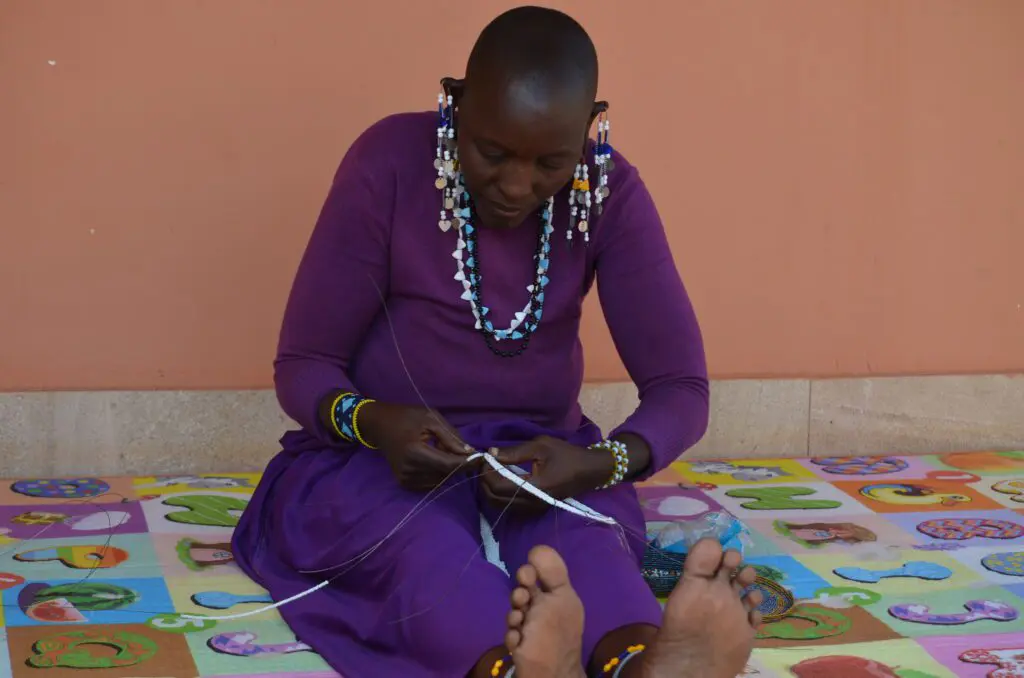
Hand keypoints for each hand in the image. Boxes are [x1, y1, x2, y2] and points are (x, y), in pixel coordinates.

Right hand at [357, 401, 473, 490]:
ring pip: (440, 480)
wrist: (379, 425)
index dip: (468, 463)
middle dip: (458, 464)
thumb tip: (470, 453)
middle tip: (461, 449)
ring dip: (448, 468)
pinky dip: (438, 472)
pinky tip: (433, 458)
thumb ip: (451, 437)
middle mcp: (409, 470)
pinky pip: (431, 482)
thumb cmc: (406, 417)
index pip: (449, 465)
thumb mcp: (431, 418)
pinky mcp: (404, 484)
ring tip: (441, 450)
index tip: (482, 458)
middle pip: (446, 474)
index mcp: (415, 452)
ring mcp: (405, 479)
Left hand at [479, 435, 614, 513]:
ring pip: (500, 505)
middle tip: (486, 464)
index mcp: (534, 486)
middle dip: (485, 482)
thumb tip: (491, 453)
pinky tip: (502, 481)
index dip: (487, 472)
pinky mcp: (536, 510)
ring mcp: (534, 509)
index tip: (485, 458)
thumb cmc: (567, 455)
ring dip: (490, 490)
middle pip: (495, 499)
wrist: (590, 471)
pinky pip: (510, 506)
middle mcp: (532, 502)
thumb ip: (514, 452)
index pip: (498, 485)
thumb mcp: (541, 446)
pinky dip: (500, 496)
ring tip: (492, 471)